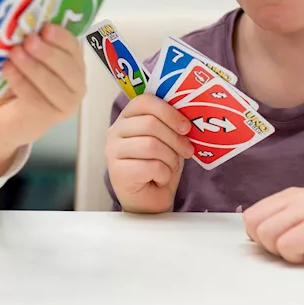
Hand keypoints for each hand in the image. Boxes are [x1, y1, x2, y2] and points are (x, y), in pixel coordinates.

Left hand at [0, 25, 86, 174]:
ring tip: (15, 54)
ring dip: (33, 67)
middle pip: (67, 66)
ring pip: (53, 83)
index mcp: (74, 60)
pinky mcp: (52, 116)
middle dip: (47, 53)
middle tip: (29, 41)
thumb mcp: (27, 56)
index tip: (45, 27)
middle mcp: (76, 82)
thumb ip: (32, 42)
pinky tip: (8, 71)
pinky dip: (21, 82)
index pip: (74, 47)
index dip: (61, 36)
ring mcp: (67, 102)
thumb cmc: (18, 78)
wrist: (5, 114)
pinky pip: (37, 98)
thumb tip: (25, 22)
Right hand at [106, 94, 192, 213]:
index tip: (186, 126)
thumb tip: (190, 114)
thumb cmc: (159, 169)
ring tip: (170, 167)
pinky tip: (159, 179)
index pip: (144, 102)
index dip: (168, 111)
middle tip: (187, 151)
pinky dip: (163, 174)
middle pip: (150, 123)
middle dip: (175, 138)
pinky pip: (150, 166)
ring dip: (170, 158)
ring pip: (151, 145)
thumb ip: (171, 125)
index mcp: (127, 118)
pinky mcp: (117, 172)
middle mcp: (115, 131)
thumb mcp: (168, 141)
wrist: (150, 202)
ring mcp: (113, 151)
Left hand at [243, 188, 303, 264]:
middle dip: (267, 244)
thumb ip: (291, 219)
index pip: (252, 214)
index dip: (261, 236)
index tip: (285, 243)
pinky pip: (287, 246)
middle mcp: (296, 198)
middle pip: (253, 223)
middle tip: (294, 249)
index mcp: (293, 195)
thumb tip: (264, 237)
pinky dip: (297, 258)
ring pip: (265, 235)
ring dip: (283, 251)